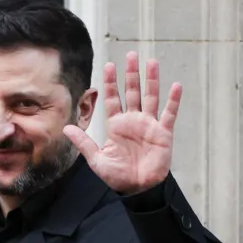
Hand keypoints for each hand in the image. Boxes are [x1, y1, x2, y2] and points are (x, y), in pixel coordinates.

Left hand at [63, 51, 181, 194]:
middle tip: (130, 55)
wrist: (137, 188)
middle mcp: (133, 121)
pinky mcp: (163, 133)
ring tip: (151, 62)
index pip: (113, 99)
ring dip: (151, 80)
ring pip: (151, 97)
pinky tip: (175, 86)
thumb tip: (66, 128)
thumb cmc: (118, 175)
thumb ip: (84, 142)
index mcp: (116, 125)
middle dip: (131, 74)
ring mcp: (149, 125)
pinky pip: (169, 114)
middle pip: (132, 92)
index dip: (111, 83)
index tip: (109, 65)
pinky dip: (173, 100)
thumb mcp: (97, 159)